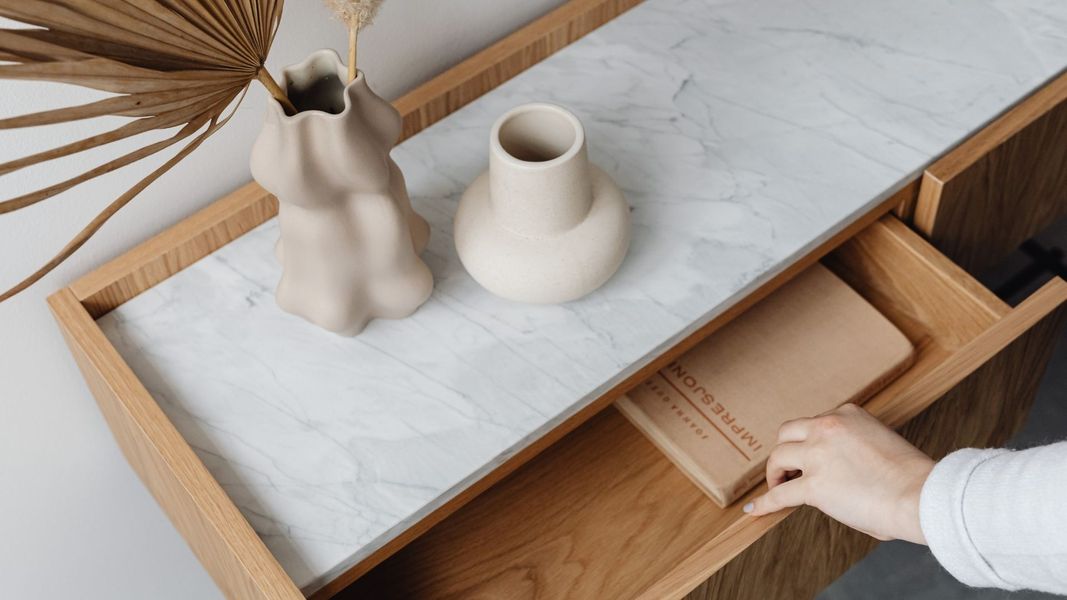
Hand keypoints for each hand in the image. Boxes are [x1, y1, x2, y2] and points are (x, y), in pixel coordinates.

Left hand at [744, 403, 933, 543]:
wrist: (921, 495)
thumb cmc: (912, 478)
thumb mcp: (881, 442)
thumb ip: (855, 447)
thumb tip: (842, 471)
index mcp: (848, 414)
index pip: (816, 422)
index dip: (810, 441)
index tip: (810, 455)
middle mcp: (828, 427)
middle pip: (787, 433)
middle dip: (786, 451)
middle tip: (787, 468)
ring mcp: (817, 455)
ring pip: (777, 457)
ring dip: (775, 473)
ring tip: (777, 485)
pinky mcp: (813, 486)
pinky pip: (779, 494)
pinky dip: (765, 502)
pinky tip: (755, 510)